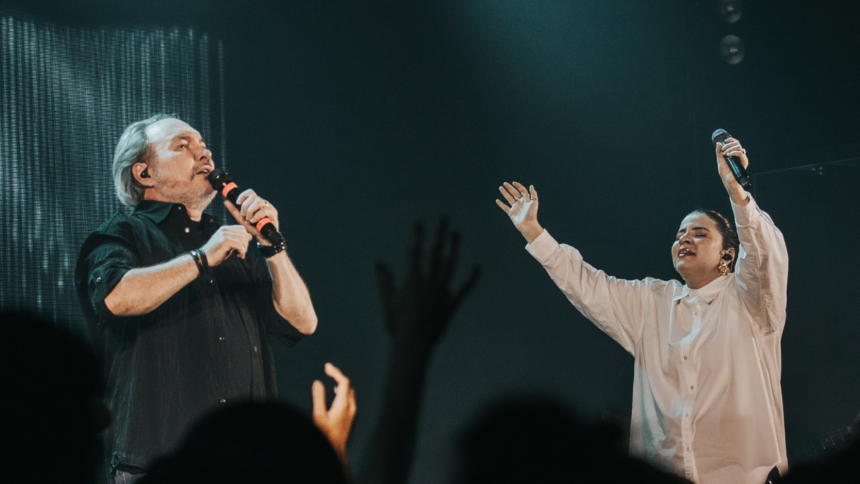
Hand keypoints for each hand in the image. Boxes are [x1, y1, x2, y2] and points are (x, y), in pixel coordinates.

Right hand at [200, 226, 252, 265]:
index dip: (245, 237)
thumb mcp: (228, 244)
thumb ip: (237, 239)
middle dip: (246, 244)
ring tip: (239, 254)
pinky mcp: (225, 241)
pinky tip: (238, 256)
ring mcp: (225, 234)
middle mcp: (225, 229)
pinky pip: (240, 245)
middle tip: (241, 251)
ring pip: (243, 239)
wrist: (205, 258)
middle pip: (244, 233)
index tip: (242, 246)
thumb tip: (250, 236)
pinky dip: (242, 252)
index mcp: (225, 228)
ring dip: (244, 249)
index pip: (242, 228)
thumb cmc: (216, 252)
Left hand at [224, 189, 279, 244]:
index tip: (237, 203)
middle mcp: (263, 203)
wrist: (262, 238)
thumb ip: (234, 210)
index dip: (243, 195)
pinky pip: (264, 210)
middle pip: (253, 197)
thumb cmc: (254, 228)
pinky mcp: (273, 213)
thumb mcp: (241, 219)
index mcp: (256, 202)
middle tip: (243, 215)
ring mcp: (269, 207)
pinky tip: (253, 221)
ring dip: (250, 211)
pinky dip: (256, 216)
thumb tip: (226, 201)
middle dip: (245, 206)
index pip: (250, 192)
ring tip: (249, 219)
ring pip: (258, 202)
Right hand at [312, 362, 356, 465]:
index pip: (343, 381)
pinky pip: (349, 401)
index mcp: (344, 404)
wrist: (335, 454)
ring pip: (350, 394)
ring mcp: (352, 414)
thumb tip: (318, 383)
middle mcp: (351, 408)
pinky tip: (336, 397)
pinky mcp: (351, 420)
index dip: (335, 371)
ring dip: (342, 386)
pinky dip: (343, 394)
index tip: (327, 366)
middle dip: (338, 377)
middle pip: (348, 386)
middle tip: (328, 372)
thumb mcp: (318, 416)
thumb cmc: (326, 437)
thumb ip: (318, 398)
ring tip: (333, 382)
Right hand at [376, 219, 479, 356]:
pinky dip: (470, 279)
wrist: (412, 343)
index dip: (417, 236)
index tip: (419, 222)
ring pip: (449, 264)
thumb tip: (379, 263)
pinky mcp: (451, 303)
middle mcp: (428, 282)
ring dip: (453, 248)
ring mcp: (441, 291)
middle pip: (434, 252)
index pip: (415, 252)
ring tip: (456, 233)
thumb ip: (385, 281)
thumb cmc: (397, 323)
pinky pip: (463, 289)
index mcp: (412, 280)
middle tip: (443, 218)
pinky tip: (477, 268)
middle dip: (439, 234)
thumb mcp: (389, 301)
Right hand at [496, 181, 542, 242]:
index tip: (513, 183)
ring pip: (509, 198)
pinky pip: (505, 207)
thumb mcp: (534, 202)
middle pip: (514, 193)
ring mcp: (515, 208)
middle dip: (509, 188)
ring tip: (500, 188)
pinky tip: (497, 200)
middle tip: (504, 183)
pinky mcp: (511, 213)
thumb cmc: (532, 214)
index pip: (522, 190)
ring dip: (505, 193)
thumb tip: (531, 186)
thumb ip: (533, 194)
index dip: (518, 186)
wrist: (528, 225)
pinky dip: (501, 204)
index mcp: (526, 200)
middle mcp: (520, 203)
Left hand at [715, 137, 749, 205]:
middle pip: (737, 143)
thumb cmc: (724, 171)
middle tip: (723, 149)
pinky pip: (740, 153)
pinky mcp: (744, 161)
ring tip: (725, 153)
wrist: (727, 179)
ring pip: (739, 147)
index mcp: (734, 153)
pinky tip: (729, 155)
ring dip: (730, 148)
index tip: (725, 141)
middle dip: (729, 145)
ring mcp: (742, 158)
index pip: (735, 143)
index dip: (731, 140)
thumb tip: (719, 143)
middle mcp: (739, 155)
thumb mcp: (720, 160)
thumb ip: (719, 151)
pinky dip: (734, 152)